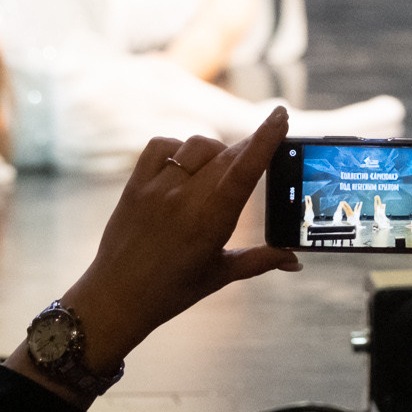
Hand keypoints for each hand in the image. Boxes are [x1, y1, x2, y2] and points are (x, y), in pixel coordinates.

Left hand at [11, 109, 298, 400]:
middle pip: (227, 155)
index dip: (265, 138)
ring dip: (214, 152)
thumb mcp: (221, 274)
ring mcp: (158, 189)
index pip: (244, 170)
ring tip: (216, 173)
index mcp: (211, 222)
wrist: (116, 297)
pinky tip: (184, 166)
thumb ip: (261, 260)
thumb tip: (295, 258)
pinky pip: (162, 145)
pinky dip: (178, 148)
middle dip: (248, 149)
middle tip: (261, 152)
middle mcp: (185, 199)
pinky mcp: (136, 184)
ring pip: (197, 145)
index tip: (281, 114)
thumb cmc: (173, 290)